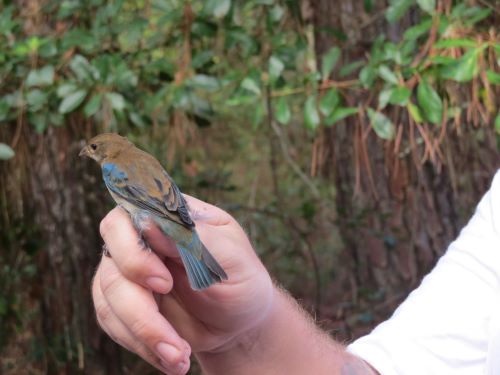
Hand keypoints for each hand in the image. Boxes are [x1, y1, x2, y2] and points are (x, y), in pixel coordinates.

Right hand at [92, 195, 273, 373]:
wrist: (239, 323)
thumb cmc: (241, 281)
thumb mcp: (232, 258)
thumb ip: (195, 238)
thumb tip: (150, 222)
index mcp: (171, 217)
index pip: (130, 214)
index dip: (135, 250)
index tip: (163, 283)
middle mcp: (143, 239)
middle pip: (113, 259)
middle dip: (137, 300)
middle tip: (171, 329)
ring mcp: (129, 270)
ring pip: (109, 297)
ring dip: (144, 331)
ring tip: (179, 355)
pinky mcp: (122, 302)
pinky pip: (112, 322)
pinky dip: (141, 344)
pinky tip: (171, 357)